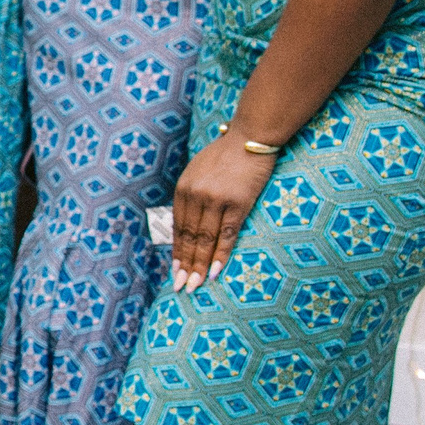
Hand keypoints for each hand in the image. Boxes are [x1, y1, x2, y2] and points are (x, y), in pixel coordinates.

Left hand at [169, 130, 278, 288]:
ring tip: (195, 285)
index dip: (176, 251)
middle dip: (184, 264)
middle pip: (189, 237)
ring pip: (205, 239)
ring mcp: (216, 199)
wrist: (249, 137)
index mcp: (184, 188)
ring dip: (199, 265)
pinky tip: (215, 271)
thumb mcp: (199, 172)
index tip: (175, 271)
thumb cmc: (226, 155)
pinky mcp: (238, 203)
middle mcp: (195, 195)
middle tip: (181, 287)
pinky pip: (227, 234)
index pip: (178, 227)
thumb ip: (192, 195)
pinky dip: (220, 254)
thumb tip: (189, 223)